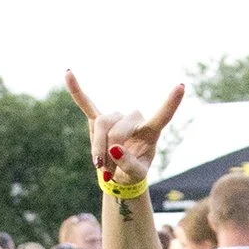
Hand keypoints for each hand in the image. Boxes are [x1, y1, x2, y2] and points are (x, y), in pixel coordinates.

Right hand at [65, 71, 185, 185]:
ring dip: (97, 148)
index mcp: (150, 131)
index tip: (181, 86)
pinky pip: (86, 104)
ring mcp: (116, 118)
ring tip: (99, 166)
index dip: (171, 103)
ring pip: (101, 125)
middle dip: (109, 154)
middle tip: (108, 172)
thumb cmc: (132, 172)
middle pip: (117, 130)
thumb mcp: (136, 174)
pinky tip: (67, 74)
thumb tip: (114, 148)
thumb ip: (129, 165)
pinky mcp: (97, 119)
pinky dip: (77, 92)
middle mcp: (133, 119)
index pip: (162, 116)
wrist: (118, 174)